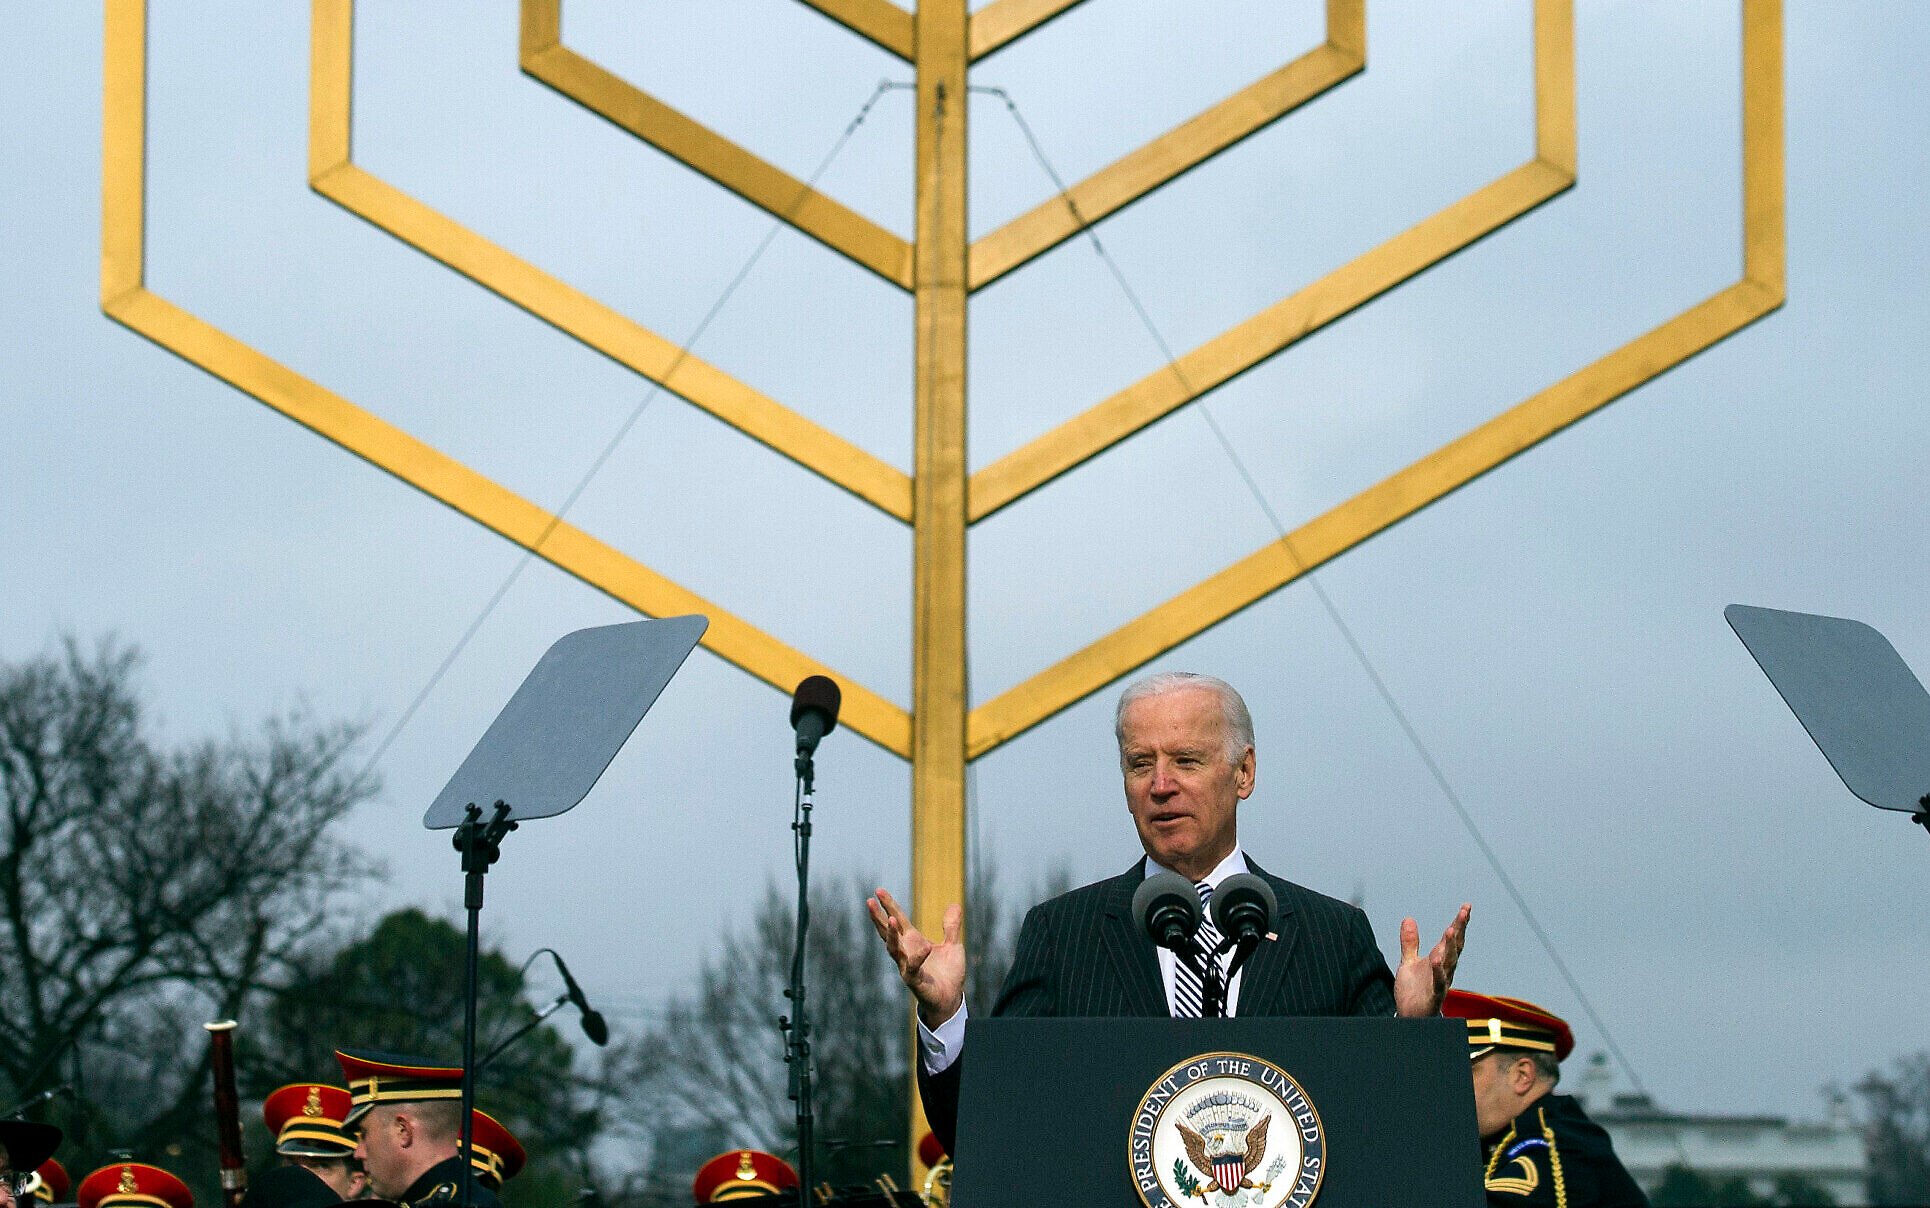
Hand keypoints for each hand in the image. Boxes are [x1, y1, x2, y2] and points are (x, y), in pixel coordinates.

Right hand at [867, 888, 966, 1026]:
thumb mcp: (953, 946)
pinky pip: (912, 968)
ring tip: (891, 919)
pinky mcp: (914, 980)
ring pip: (893, 949)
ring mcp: (907, 966)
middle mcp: (906, 952)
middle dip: (879, 917)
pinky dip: (918, 957)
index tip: (878, 891)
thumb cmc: (948, 974)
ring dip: (891, 935)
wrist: (950, 999)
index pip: (898, 919)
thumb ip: (952, 927)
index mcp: (913, 941)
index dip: (889, 905)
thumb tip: (954, 904)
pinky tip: (925, 947)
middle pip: (888, 931)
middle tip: (870, 901)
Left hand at [1394, 902, 1469, 1017]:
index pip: (1452, 938)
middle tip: (1464, 912)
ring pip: (1449, 963)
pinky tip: (1436, 959)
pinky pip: (1438, 983)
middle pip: (1455, 947)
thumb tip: (1408, 918)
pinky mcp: (1433, 996)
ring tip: (1451, 930)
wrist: (1410, 1018)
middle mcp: (1444, 970)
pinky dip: (1438, 971)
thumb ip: (1410, 942)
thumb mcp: (1408, 962)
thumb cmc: (1413, 991)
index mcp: (1439, 960)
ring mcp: (1441, 983)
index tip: (1467, 906)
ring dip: (1450, 947)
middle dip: (1460, 929)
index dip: (1459, 923)